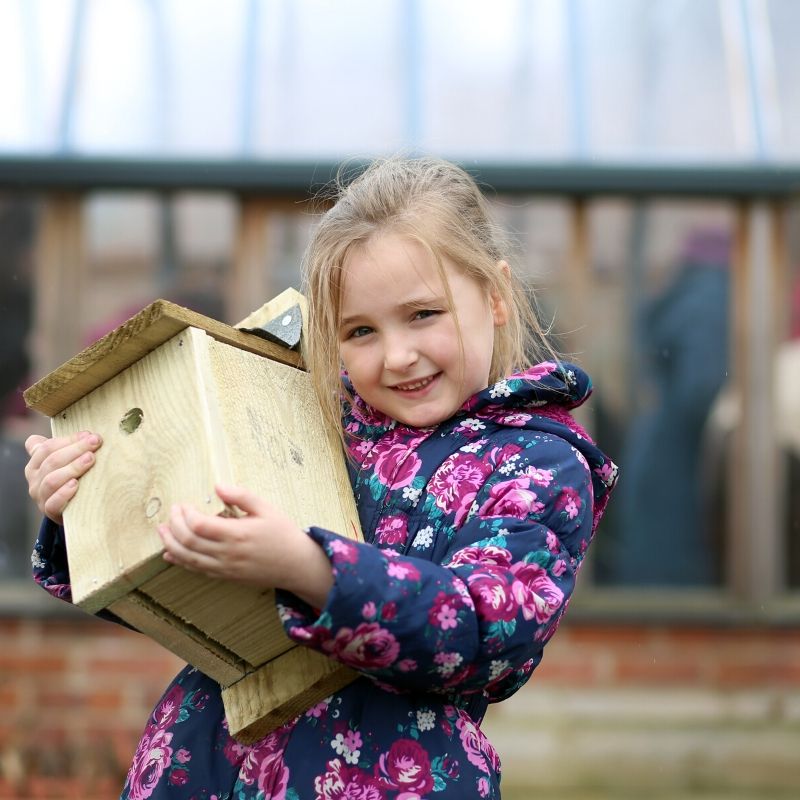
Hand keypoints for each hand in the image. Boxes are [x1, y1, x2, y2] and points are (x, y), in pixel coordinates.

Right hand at [24, 431, 102, 524]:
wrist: (72, 510)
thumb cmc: (70, 479)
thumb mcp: (65, 462)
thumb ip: (67, 448)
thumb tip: (86, 434)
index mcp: (36, 463)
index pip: (46, 448)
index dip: (68, 440)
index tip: (89, 435)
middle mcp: (34, 479)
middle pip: (52, 461)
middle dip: (76, 449)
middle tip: (95, 442)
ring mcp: (40, 496)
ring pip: (52, 480)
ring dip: (73, 468)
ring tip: (90, 459)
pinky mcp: (49, 512)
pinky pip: (53, 503)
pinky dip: (64, 493)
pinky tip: (76, 485)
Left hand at [157, 484, 333, 607]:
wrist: (296, 565)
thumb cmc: (283, 534)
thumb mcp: (267, 508)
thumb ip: (242, 496)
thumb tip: (218, 486)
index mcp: (237, 534)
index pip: (199, 525)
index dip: (185, 514)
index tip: (183, 503)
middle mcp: (227, 553)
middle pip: (188, 541)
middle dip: (173, 525)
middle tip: (171, 512)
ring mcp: (225, 568)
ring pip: (188, 558)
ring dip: (170, 544)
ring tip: (162, 531)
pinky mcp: (225, 577)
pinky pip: (196, 570)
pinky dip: (180, 561)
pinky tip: (170, 554)